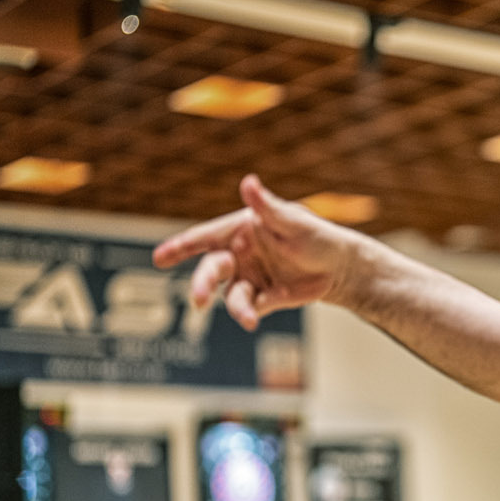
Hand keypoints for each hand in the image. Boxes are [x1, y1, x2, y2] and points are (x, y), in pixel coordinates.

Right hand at [152, 174, 350, 330]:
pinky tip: (260, 315)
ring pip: (230, 295)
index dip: (179, 247)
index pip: (204, 238)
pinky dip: (253, 313)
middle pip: (211, 271)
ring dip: (235, 307)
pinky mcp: (264, 299)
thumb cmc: (317, 236)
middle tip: (199, 300)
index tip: (159, 258)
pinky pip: (251, 308)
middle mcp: (239, 255)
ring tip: (248, 318)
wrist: (339, 267)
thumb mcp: (293, 220)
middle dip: (202, 284)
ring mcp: (249, 278)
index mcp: (239, 230)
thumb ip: (267, 207)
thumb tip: (248, 182)